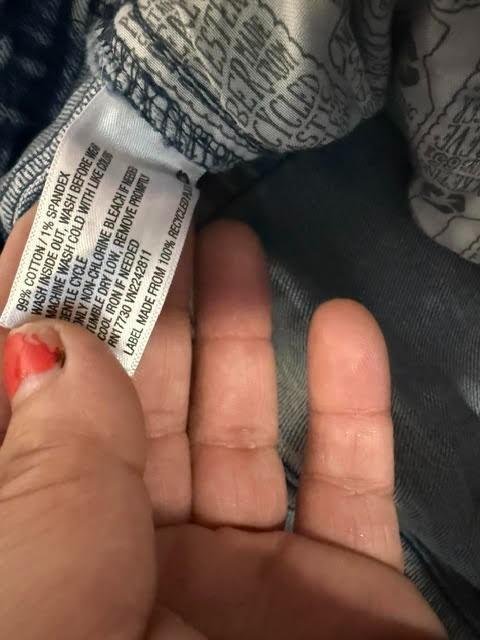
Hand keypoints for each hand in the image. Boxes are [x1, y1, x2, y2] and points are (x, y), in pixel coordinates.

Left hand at [0, 210, 445, 638]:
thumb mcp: (42, 590)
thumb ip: (51, 471)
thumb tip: (52, 344)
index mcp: (46, 559)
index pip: (30, 414)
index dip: (36, 318)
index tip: (60, 229)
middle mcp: (137, 564)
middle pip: (140, 412)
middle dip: (149, 310)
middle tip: (162, 219)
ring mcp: (242, 573)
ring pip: (239, 432)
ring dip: (240, 335)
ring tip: (235, 243)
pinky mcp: (341, 587)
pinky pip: (349, 484)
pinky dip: (352, 405)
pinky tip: (345, 324)